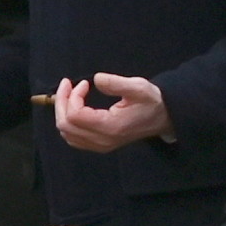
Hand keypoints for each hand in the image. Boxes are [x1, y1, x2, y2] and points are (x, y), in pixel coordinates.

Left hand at [49, 72, 169, 152]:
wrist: (163, 118)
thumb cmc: (151, 101)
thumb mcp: (138, 87)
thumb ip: (116, 83)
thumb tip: (95, 79)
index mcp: (111, 127)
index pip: (76, 116)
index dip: (72, 97)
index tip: (83, 83)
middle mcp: (102, 140)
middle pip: (66, 126)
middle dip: (62, 102)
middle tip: (68, 84)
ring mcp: (100, 146)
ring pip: (67, 133)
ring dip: (63, 111)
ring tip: (69, 93)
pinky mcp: (99, 146)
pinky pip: (73, 138)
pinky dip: (68, 122)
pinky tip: (74, 107)